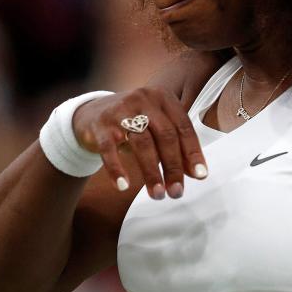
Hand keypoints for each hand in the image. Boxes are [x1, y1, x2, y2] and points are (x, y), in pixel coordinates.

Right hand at [72, 88, 206, 199]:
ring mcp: (120, 110)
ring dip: (151, 173)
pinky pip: (110, 149)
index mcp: (162, 97)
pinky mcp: (101, 125)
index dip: (193, 152)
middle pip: (165, 136)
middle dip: (174, 167)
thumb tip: (196, 173)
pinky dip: (117, 169)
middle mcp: (143, 99)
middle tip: (177, 192)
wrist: (91, 113)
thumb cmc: (132, 122)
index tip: (200, 176)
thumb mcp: (155, 126)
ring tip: (158, 194)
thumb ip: (176, 145)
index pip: (183, 126)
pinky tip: (123, 186)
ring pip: (142, 143)